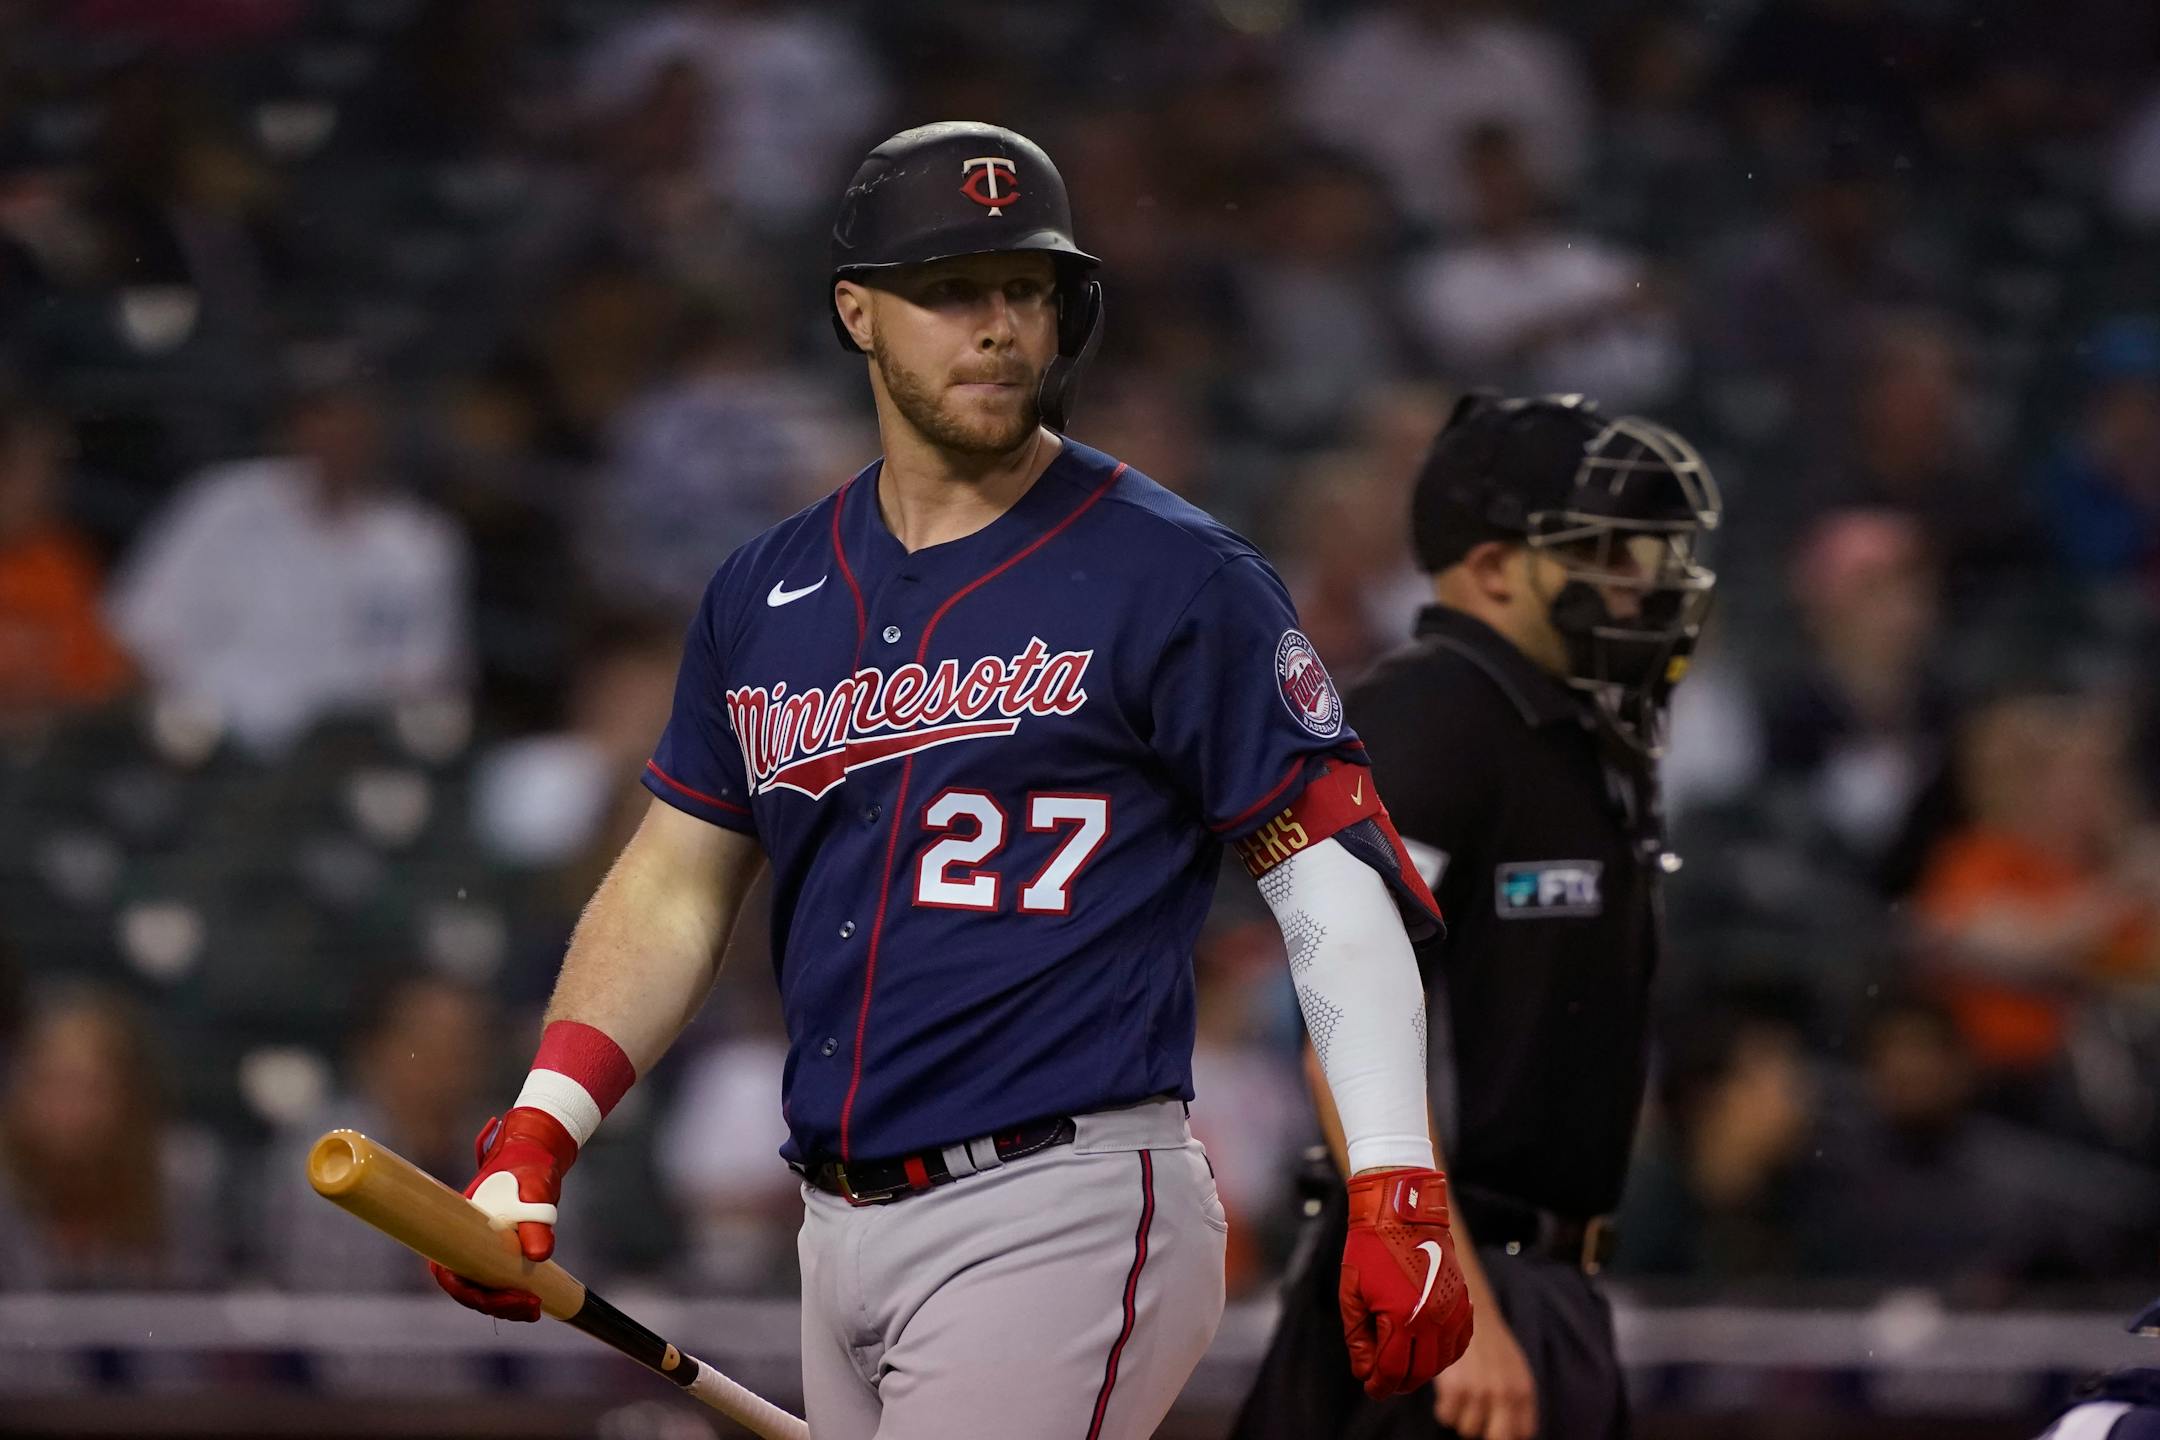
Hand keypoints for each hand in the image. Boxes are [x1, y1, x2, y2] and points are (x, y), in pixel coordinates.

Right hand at [428, 1108, 576, 1321]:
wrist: (535, 1154)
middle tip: (531, 1306)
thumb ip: (536, 1216)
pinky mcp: (494, 1251)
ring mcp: (476, 1247)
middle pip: (466, 1287)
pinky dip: (511, 1295)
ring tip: (535, 1307)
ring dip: (505, 1305)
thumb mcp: (535, 1186)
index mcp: (456, 1225)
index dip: (470, 1293)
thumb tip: (538, 1255)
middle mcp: (460, 1240)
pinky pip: (495, 1281)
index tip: (504, 1296)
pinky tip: (534, 1299)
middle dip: (495, 1304)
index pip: (448, 1272)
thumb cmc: (528, 1166)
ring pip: (481, 1288)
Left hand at [1339, 1167, 1473, 1398]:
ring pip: (1442, 1362)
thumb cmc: (1371, 1247)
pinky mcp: (1463, 1302)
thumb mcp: (1351, 1292)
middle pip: (1419, 1372)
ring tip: (1402, 1365)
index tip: (1371, 1388)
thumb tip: (1364, 1369)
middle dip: (1399, 1381)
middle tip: (1383, 1380)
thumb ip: (1357, 1335)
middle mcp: (1432, 1319)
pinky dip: (1444, 1354)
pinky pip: (1459, 1343)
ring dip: (1421, 1369)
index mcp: (1401, 1318)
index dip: (1379, 1385)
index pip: (1392, 1370)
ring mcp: (1452, 1311)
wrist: (1402, 1210)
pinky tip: (1428, 1350)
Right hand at [1433, 1304, 1537, 1439]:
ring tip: (1462, 1395)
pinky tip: (1449, 1390)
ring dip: (1461, 1416)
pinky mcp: (1454, 1388)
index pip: (1523, 1434)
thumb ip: (1518, 1403)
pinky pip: (1446, 1417)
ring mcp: (1479, 1392)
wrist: (1466, 1310)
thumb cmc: (1490, 1344)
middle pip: (1497, 1439)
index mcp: (1523, 1392)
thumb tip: (1515, 1434)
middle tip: (1476, 1417)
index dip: (1507, 1433)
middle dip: (1485, 1432)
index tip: (1494, 1426)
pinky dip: (1445, 1407)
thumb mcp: (1515, 1371)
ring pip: (1467, 1430)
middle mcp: (1505, 1395)